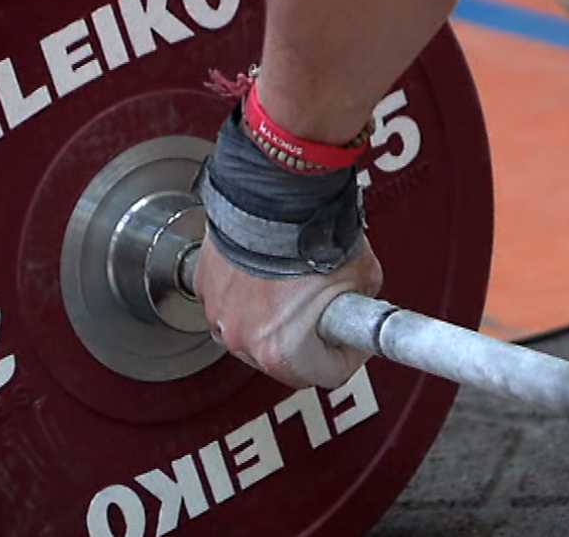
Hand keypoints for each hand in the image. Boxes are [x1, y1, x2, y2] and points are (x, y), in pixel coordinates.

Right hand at [193, 235, 382, 388]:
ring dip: (272, 317)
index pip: (328, 374)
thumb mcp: (363, 277)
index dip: (349, 355)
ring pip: (253, 331)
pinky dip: (247, 292)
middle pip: (285, 358)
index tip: (352, 339)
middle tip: (323, 308)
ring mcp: (220, 314)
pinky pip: (231, 302)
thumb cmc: (312, 236)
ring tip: (293, 284)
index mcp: (284, 353)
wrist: (274, 194)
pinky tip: (267, 268)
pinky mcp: (206, 286)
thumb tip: (361, 305)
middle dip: (306, 338)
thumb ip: (362, 305)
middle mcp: (245, 341)